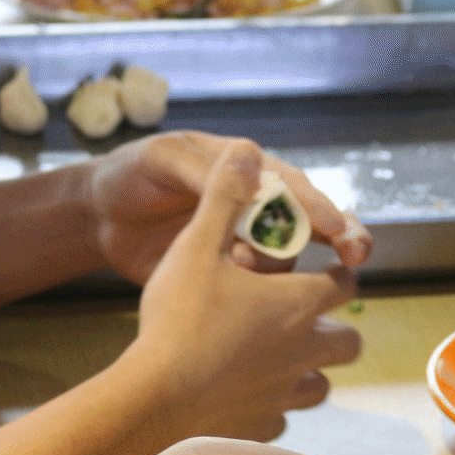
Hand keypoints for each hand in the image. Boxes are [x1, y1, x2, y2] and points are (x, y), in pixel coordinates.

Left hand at [85, 131, 371, 283]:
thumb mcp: (163, 160)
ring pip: (289, 262)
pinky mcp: (231, 279)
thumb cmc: (131, 175)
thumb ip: (207, 168)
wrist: (99, 220)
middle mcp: (259, 208)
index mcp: (248, 172)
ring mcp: (247, 245)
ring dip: (278, 269)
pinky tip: (240, 293)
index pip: (296, 188)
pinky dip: (263, 296)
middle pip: (316, 223)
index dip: (318, 208)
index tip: (335, 228)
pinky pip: (263, 292)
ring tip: (240, 266)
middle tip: (355, 255)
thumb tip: (253, 158)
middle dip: (343, 238)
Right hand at [122, 141, 363, 440]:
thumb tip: (247, 152)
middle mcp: (306, 351)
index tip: (326, 267)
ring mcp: (287, 393)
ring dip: (310, 370)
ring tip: (281, 359)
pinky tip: (247, 396)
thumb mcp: (197, 245)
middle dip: (336, 328)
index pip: (344, 282)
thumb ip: (225, 198)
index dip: (337, 272)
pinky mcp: (263, 427)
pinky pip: (283, 417)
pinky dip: (273, 405)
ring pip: (322, 385)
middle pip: (349, 341)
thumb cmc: (179, 319)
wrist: (156, 399)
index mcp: (300, 303)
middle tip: (308, 318)